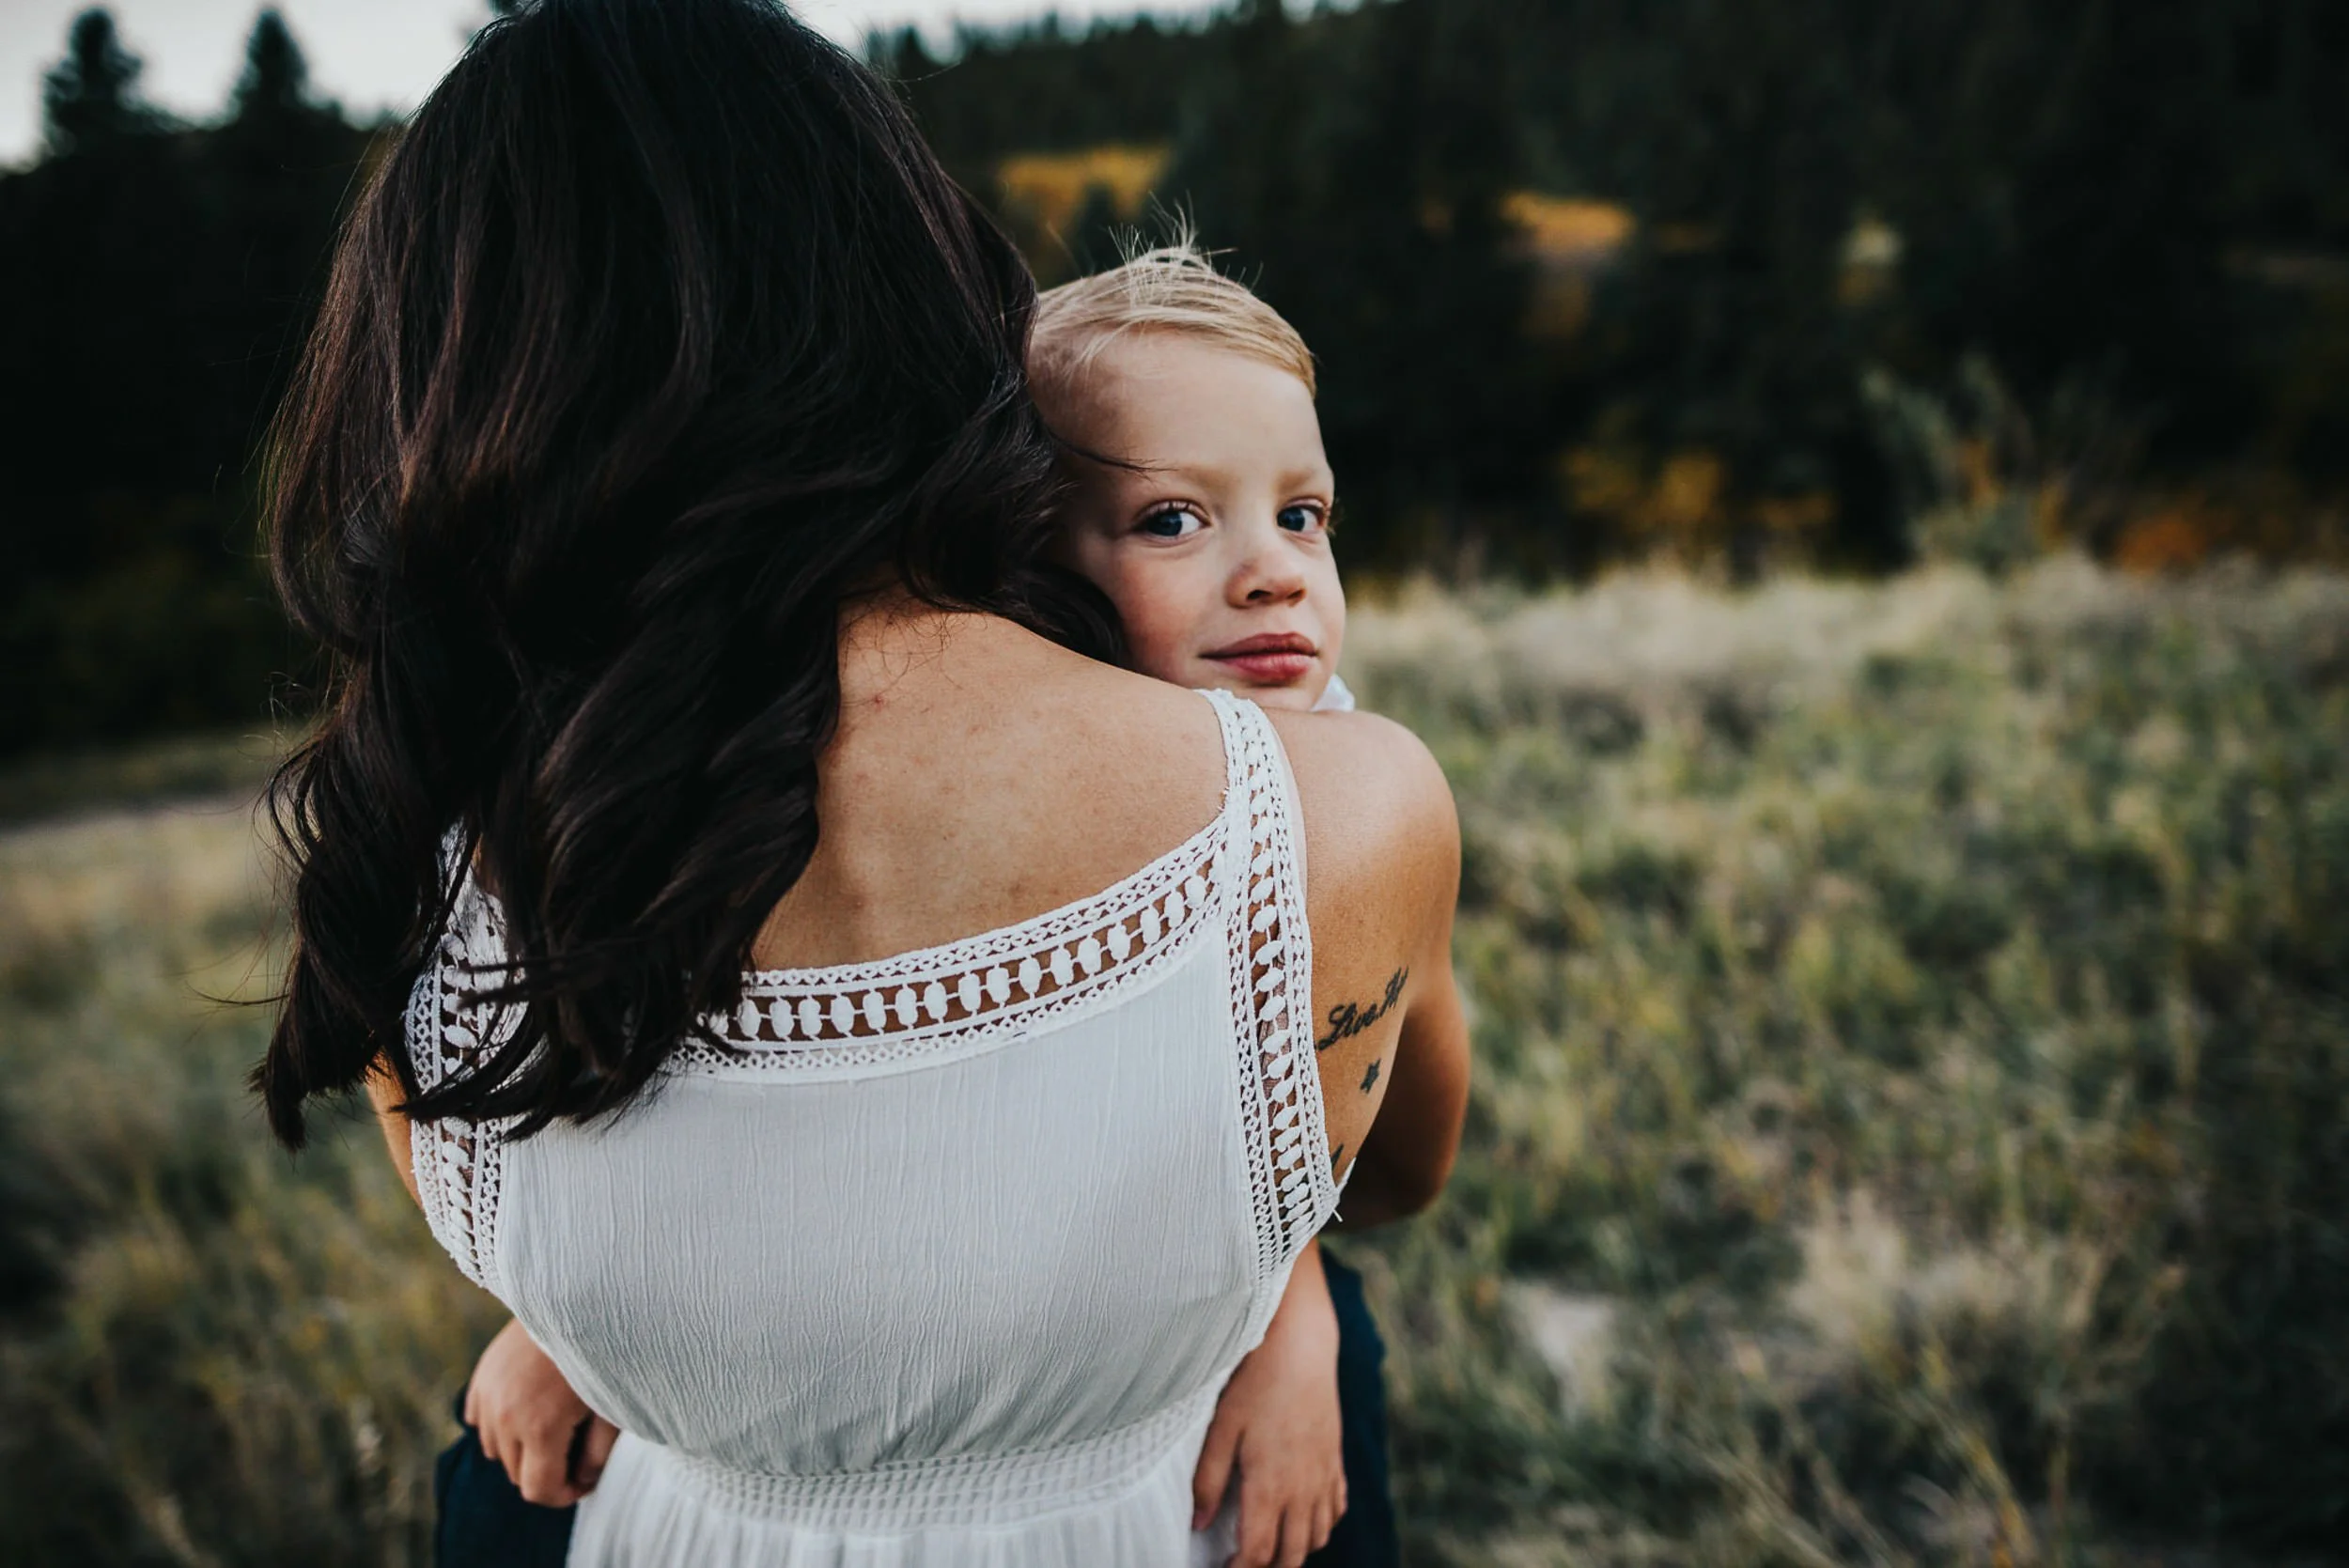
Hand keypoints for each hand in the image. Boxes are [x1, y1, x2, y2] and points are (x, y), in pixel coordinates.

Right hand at [464, 1317, 619, 1506]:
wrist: (577, 1293)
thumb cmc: (605, 1350)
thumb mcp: (612, 1405)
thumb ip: (597, 1454)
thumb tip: (582, 1482)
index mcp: (541, 1427)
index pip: (538, 1491)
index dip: (563, 1495)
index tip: (583, 1479)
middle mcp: (506, 1416)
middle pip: (518, 1474)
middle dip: (547, 1470)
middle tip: (576, 1446)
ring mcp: (489, 1395)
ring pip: (497, 1451)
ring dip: (522, 1448)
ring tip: (554, 1422)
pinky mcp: (481, 1377)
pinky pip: (481, 1421)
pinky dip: (500, 1423)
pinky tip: (528, 1404)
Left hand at [1192, 1242, 1346, 1567]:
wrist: (1301, 1344)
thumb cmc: (1255, 1381)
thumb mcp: (1220, 1427)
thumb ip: (1206, 1479)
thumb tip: (1198, 1524)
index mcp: (1269, 1485)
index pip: (1257, 1552)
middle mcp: (1302, 1488)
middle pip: (1291, 1554)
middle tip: (1241, 1563)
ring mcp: (1323, 1474)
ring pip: (1317, 1537)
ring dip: (1295, 1551)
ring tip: (1268, 1548)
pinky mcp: (1335, 1458)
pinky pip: (1336, 1509)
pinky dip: (1321, 1525)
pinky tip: (1303, 1519)